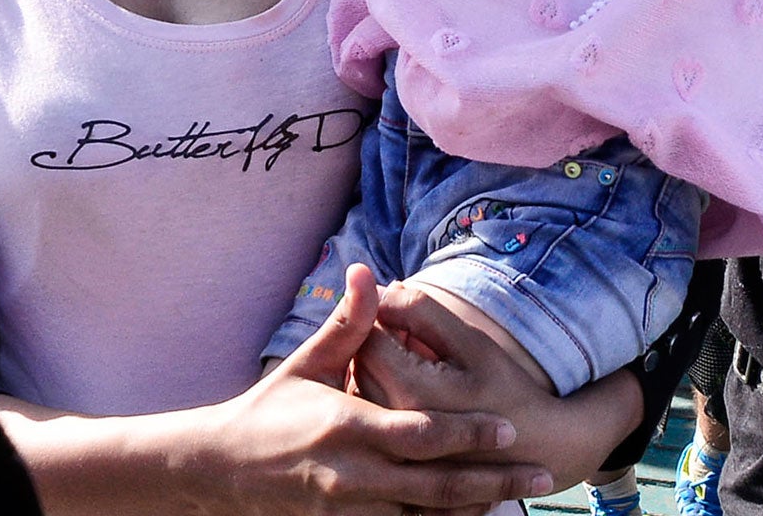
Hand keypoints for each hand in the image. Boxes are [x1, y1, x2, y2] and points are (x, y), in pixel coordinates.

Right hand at [200, 266, 550, 514]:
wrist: (221, 471)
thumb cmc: (271, 409)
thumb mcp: (308, 364)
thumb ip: (348, 323)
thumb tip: (367, 269)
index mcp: (348, 427)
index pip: (421, 434)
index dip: (468, 434)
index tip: (510, 427)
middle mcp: (352, 475)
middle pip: (435, 486)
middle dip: (491, 480)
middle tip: (541, 471)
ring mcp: (349, 509)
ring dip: (473, 509)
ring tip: (520, 497)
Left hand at [352, 282, 642, 491]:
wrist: (533, 449)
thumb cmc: (505, 388)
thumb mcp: (472, 341)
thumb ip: (422, 311)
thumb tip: (381, 288)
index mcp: (410, 392)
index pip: (367, 337)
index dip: (383, 316)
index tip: (408, 317)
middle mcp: (391, 426)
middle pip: (359, 366)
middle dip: (379, 342)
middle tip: (415, 341)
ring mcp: (390, 449)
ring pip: (362, 391)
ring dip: (379, 369)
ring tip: (419, 368)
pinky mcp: (394, 460)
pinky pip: (373, 419)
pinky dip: (384, 397)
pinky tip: (415, 396)